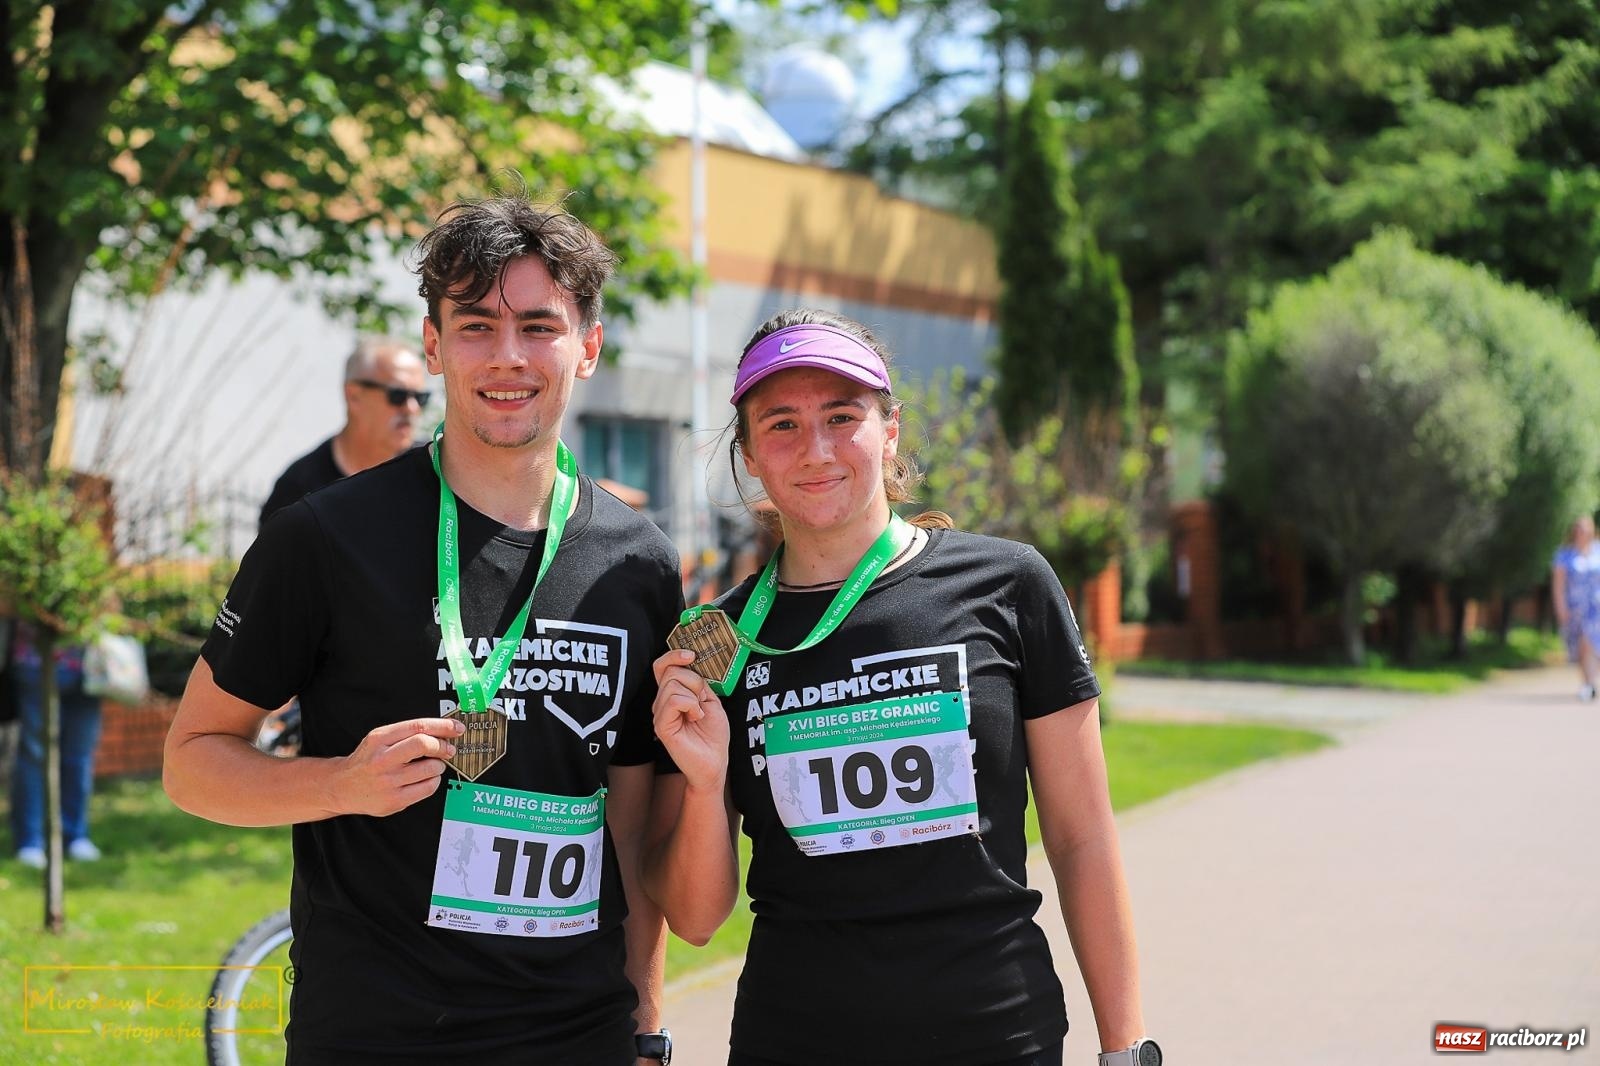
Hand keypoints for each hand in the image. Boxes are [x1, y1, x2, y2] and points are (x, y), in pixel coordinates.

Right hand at [329, 717, 463, 816]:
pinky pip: (427, 788)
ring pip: (430, 769)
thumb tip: (445, 732)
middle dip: (443, 746)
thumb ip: (407, 733)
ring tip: (432, 766)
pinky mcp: (394, 801)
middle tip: (448, 750)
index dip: (443, 726)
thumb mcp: (380, 739)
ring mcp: (388, 782)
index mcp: (379, 739)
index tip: (457, 728)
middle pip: (424, 744)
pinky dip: (433, 781)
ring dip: (438, 766)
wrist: (342, 787)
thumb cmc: (368, 760)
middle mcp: (382, 759)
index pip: (418, 727)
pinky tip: (425, 779)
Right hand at [652, 649, 728, 791]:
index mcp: (673, 694)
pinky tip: (695, 718)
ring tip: (698, 714)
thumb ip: (699, 682)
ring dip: (693, 696)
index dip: (673, 655)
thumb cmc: (713, 735)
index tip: (691, 655)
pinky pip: (673, 701)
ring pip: (672, 684)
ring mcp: (660, 714)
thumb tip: (690, 665)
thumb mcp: (711, 700)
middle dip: (693, 681)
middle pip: (671, 672)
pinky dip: (690, 705)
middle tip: (702, 701)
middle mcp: (662, 702)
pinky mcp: (661, 726)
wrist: (715, 761)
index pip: (663, 666)